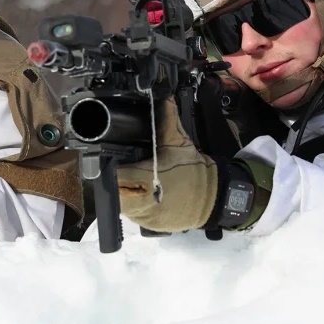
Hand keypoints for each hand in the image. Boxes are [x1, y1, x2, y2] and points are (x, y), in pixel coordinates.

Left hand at [117, 99, 219, 232]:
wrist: (215, 197)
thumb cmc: (194, 169)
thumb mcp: (179, 142)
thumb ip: (166, 119)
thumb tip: (162, 96)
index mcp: (147, 178)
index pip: (115, 177)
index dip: (108, 169)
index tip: (108, 159)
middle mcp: (143, 201)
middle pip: (114, 194)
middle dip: (113, 183)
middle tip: (118, 170)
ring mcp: (146, 217)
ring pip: (121, 206)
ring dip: (122, 194)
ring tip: (129, 181)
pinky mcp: (150, 226)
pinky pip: (132, 215)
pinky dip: (133, 205)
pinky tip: (139, 194)